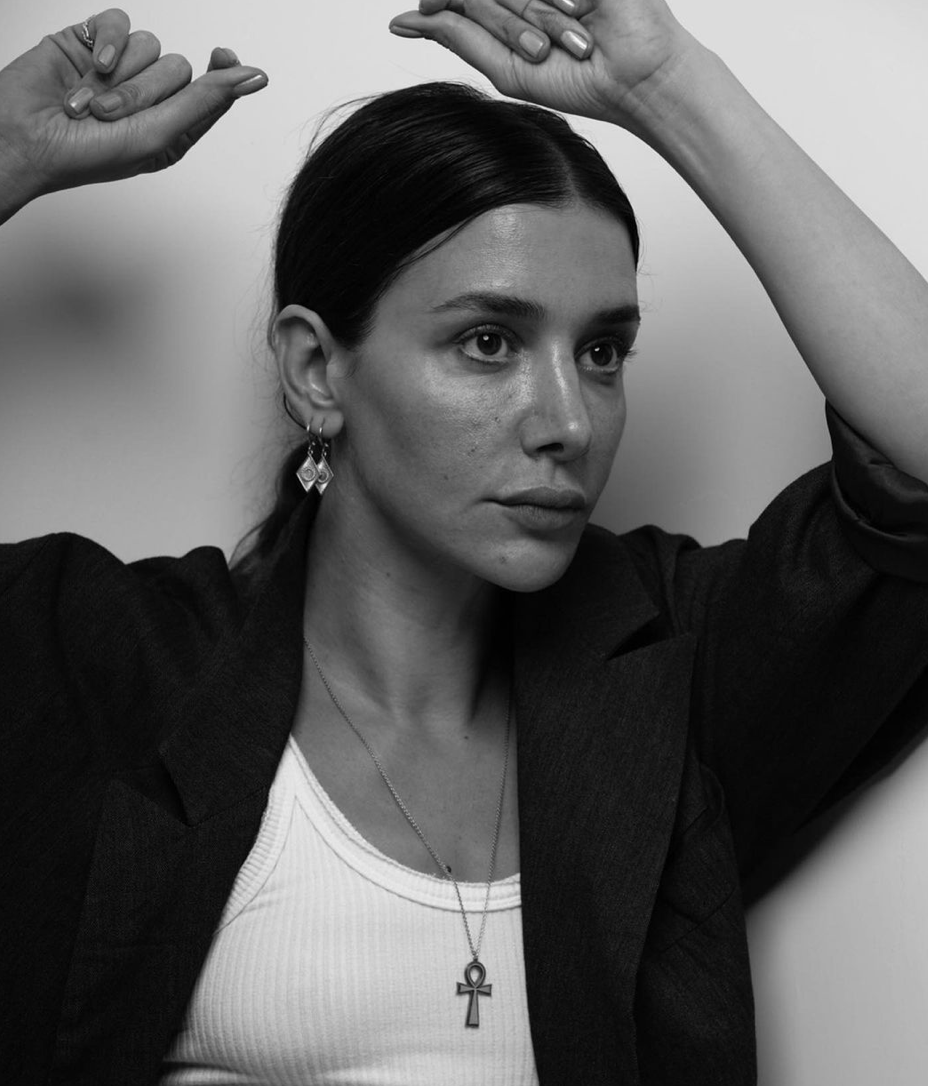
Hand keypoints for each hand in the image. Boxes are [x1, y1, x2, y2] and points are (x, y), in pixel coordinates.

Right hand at [0, 9, 267, 214]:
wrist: (23, 139)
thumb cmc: (86, 155)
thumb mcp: (157, 134)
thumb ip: (206, 102)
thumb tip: (254, 77)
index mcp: (173, 128)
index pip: (213, 93)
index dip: (223, 73)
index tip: (224, 55)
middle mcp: (151, 99)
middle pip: (180, 68)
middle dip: (144, 91)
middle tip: (109, 116)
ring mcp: (122, 70)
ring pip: (151, 45)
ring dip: (120, 76)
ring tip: (90, 104)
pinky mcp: (93, 44)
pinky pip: (120, 24)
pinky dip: (106, 44)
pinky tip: (89, 69)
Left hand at [389, 0, 697, 130]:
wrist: (636, 78)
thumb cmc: (581, 81)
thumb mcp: (506, 68)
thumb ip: (458, 38)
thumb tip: (400, 22)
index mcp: (508, 7)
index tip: (446, 13)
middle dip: (512, 22)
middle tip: (545, 49)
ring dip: (536, 16)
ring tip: (572, 40)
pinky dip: (554, 5)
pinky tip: (577, 14)